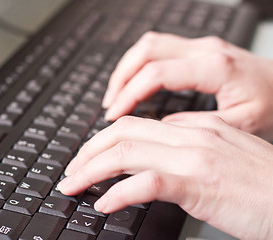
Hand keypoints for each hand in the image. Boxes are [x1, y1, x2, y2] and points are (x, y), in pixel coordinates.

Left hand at [58, 115, 272, 239]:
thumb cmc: (262, 183)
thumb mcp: (223, 151)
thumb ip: (191, 142)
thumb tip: (159, 144)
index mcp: (195, 126)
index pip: (136, 125)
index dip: (105, 140)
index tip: (90, 157)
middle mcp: (190, 135)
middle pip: (122, 133)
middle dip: (88, 151)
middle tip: (72, 170)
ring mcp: (192, 157)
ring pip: (125, 153)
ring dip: (91, 170)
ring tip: (74, 185)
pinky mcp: (196, 184)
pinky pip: (146, 183)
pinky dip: (118, 193)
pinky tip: (104, 204)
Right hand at [102, 32, 272, 139]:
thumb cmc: (272, 103)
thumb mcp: (240, 122)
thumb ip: (198, 124)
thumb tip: (162, 127)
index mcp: (214, 67)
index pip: (156, 72)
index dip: (129, 93)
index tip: (114, 113)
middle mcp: (204, 49)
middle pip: (146, 50)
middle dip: (120, 77)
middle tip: (109, 104)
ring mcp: (200, 46)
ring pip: (149, 45)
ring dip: (126, 69)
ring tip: (115, 95)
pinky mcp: (198, 50)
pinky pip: (158, 49)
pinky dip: (139, 66)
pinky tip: (135, 83)